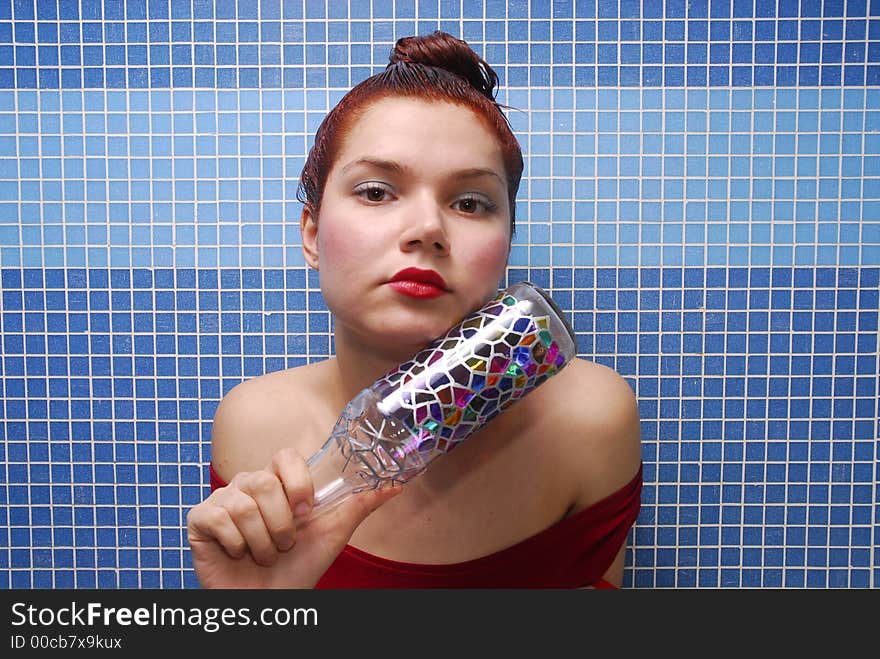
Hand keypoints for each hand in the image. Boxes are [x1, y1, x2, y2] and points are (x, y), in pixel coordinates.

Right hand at [186, 447, 401, 588]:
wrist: (269, 603)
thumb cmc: (299, 568)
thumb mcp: (333, 534)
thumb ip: (359, 506)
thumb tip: (395, 485)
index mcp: (278, 482)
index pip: (285, 456)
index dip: (296, 482)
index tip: (306, 512)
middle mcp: (249, 484)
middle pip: (263, 482)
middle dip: (281, 524)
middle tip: (284, 545)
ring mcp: (223, 500)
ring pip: (243, 504)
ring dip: (261, 541)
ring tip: (265, 555)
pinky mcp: (200, 519)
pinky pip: (218, 518)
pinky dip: (236, 545)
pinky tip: (239, 555)